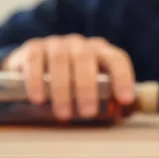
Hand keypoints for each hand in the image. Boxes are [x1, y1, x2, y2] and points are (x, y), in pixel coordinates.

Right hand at [1, 34, 135, 119]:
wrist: (36, 66)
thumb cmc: (73, 82)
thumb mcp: (93, 88)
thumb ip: (111, 99)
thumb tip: (125, 112)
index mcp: (102, 52)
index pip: (117, 59)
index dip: (123, 77)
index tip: (125, 99)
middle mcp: (80, 44)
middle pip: (86, 59)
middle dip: (88, 87)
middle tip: (88, 113)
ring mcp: (56, 43)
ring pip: (60, 59)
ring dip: (62, 88)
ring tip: (63, 114)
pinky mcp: (33, 48)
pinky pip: (35, 59)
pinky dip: (36, 80)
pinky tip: (39, 99)